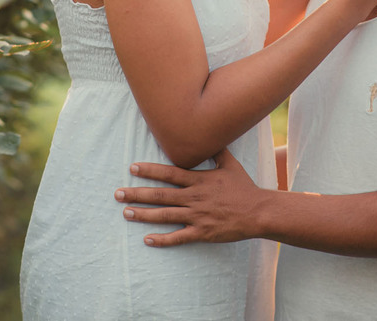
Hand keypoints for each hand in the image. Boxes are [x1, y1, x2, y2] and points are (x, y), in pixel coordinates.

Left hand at [114, 149, 262, 246]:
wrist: (258, 212)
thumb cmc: (244, 187)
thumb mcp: (230, 165)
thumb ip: (216, 151)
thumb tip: (208, 136)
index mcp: (199, 180)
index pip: (169, 173)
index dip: (150, 170)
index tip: (132, 168)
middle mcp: (194, 197)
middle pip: (161, 195)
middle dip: (137, 193)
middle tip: (117, 193)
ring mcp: (197, 216)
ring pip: (165, 215)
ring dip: (143, 214)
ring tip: (125, 213)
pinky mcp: (202, 232)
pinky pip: (179, 237)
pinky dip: (162, 240)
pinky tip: (147, 240)